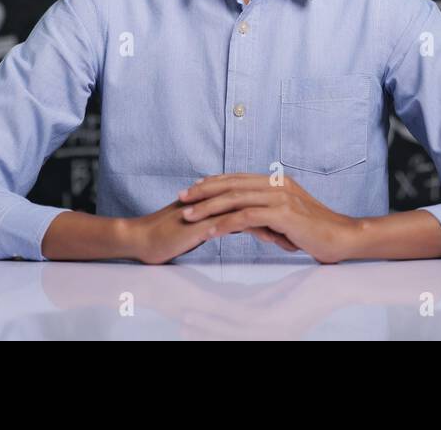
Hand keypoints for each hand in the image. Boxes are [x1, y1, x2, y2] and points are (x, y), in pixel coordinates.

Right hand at [128, 196, 296, 263]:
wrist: (142, 239)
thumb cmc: (168, 235)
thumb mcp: (200, 227)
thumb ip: (220, 220)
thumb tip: (240, 223)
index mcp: (217, 199)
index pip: (253, 199)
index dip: (272, 211)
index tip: (291, 225)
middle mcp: (217, 200)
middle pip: (256, 201)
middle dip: (278, 217)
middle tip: (298, 233)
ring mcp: (212, 208)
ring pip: (251, 210)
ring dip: (272, 225)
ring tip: (289, 241)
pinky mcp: (204, 222)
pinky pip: (236, 224)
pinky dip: (257, 230)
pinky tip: (272, 240)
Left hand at [178, 173, 358, 262]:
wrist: (342, 237)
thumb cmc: (317, 232)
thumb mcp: (287, 220)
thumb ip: (267, 216)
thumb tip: (247, 222)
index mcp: (277, 182)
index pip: (238, 178)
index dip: (214, 182)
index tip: (193, 189)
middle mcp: (276, 184)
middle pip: (232, 184)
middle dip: (203, 191)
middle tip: (181, 198)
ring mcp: (280, 197)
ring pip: (235, 199)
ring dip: (208, 208)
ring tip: (188, 216)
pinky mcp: (283, 214)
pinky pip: (246, 217)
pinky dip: (225, 223)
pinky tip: (210, 231)